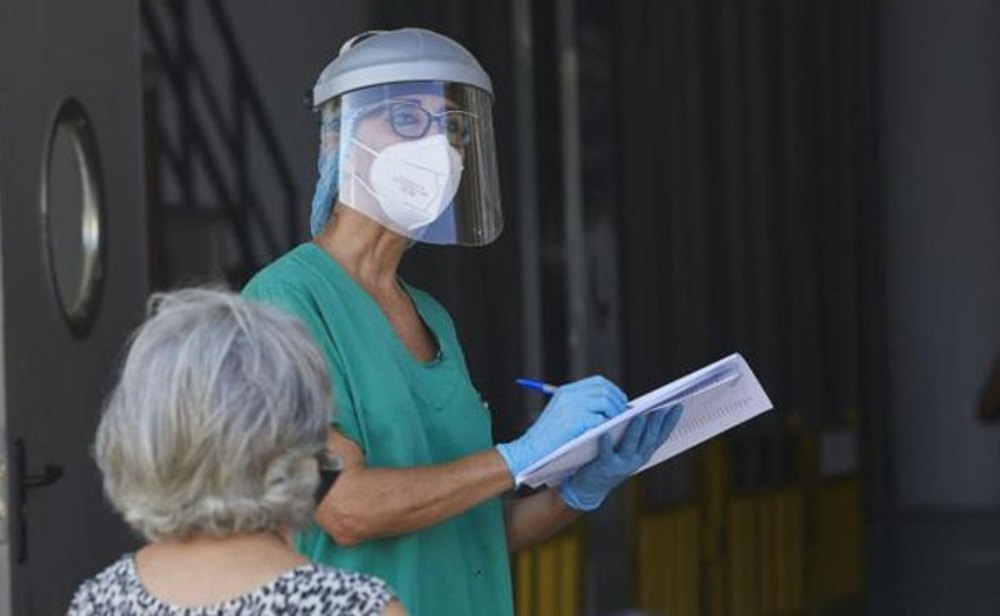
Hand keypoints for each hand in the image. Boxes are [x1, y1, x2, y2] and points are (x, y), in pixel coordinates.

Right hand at [497, 376, 628, 477]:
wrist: (530, 450)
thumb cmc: (547, 436)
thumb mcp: (561, 413)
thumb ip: (581, 405)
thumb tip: (608, 405)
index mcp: (567, 391)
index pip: (598, 382)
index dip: (613, 390)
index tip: (621, 400)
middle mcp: (570, 395)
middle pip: (604, 390)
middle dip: (618, 401)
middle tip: (626, 413)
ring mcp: (573, 407)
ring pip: (605, 403)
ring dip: (616, 413)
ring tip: (620, 423)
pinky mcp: (576, 422)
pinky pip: (600, 419)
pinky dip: (608, 425)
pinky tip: (611, 432)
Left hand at [559, 404, 682, 510]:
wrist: (590, 487)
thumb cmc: (609, 459)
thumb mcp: (625, 447)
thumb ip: (634, 432)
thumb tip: (639, 408)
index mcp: (643, 454)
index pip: (661, 436)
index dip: (670, 422)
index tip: (678, 406)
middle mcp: (636, 460)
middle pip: (648, 440)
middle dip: (655, 423)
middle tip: (660, 407)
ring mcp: (621, 465)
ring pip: (630, 446)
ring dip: (636, 431)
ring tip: (639, 415)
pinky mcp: (604, 467)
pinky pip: (606, 455)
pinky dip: (606, 444)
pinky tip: (606, 433)